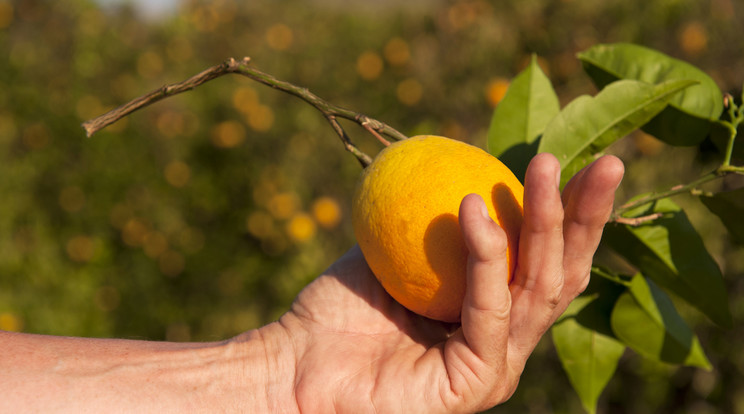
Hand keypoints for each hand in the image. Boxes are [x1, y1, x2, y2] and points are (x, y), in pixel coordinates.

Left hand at [275, 153, 624, 412]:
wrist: (294, 364)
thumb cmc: (341, 307)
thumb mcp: (397, 245)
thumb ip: (437, 216)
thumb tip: (470, 166)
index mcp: (493, 313)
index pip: (545, 258)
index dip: (571, 212)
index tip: (582, 161)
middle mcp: (503, 340)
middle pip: (561, 275)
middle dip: (585, 217)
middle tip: (606, 163)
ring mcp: (494, 365)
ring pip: (537, 289)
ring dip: (545, 222)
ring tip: (545, 167)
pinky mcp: (475, 382)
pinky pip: (489, 312)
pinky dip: (487, 259)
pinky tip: (476, 210)